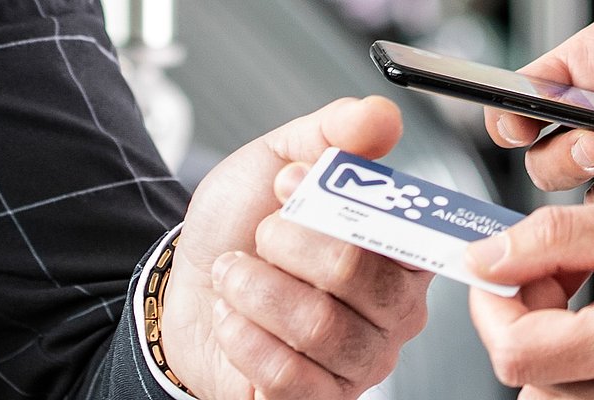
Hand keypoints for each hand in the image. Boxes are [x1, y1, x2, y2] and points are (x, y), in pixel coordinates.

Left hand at [161, 97, 432, 398]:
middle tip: (261, 235)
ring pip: (318, 324)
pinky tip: (236, 320)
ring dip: (254, 290)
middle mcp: (395, 309)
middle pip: (360, 273)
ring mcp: (362, 360)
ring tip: (238, 276)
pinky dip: (243, 338)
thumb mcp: (277, 160)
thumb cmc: (242, 231)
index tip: (292, 182)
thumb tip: (381, 117)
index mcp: (400, 248)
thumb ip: (332, 134)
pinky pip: (287, 375)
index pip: (405, 229)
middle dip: (287, 243)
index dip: (341, 204)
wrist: (188, 289)